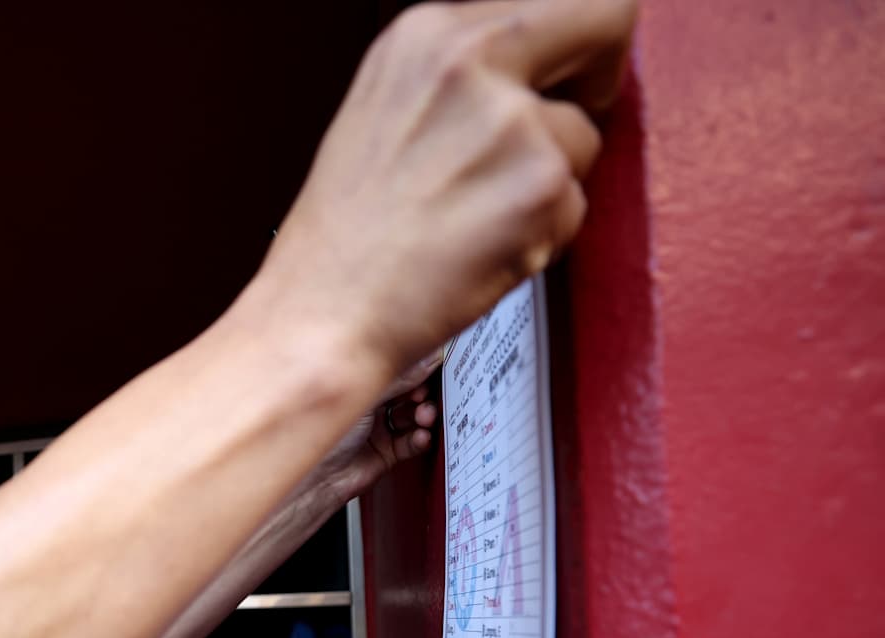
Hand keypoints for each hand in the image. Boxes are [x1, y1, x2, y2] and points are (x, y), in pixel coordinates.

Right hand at [252, 0, 635, 386]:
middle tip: (558, 134)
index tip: (557, 86)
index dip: (571, 48)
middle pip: (607, 17)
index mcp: (423, 33)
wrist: (320, 317)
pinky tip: (478, 250)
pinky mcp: (540, 187)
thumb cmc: (346, 239)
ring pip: (586, 137)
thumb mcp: (387, 111)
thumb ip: (464, 77)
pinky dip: (540, 237)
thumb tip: (546, 67)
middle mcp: (466, 59)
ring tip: (474, 220)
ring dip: (549, 185)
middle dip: (599, 77)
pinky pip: (578, 206)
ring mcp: (508, 122)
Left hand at [308, 351, 442, 502]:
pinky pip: (409, 442)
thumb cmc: (324, 434)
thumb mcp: (365, 397)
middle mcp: (366, 407)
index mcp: (356, 386)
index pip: (393, 372)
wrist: (318, 479)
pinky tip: (419, 437)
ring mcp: (376, 430)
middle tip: (425, 396)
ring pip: (411, 418)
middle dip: (421, 394)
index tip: (434, 367)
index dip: (414, 370)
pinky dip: (418, 439)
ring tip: (424, 417)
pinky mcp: (384, 453)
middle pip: (406, 394)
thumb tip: (426, 360)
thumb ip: (399, 380)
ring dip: (423, 417)